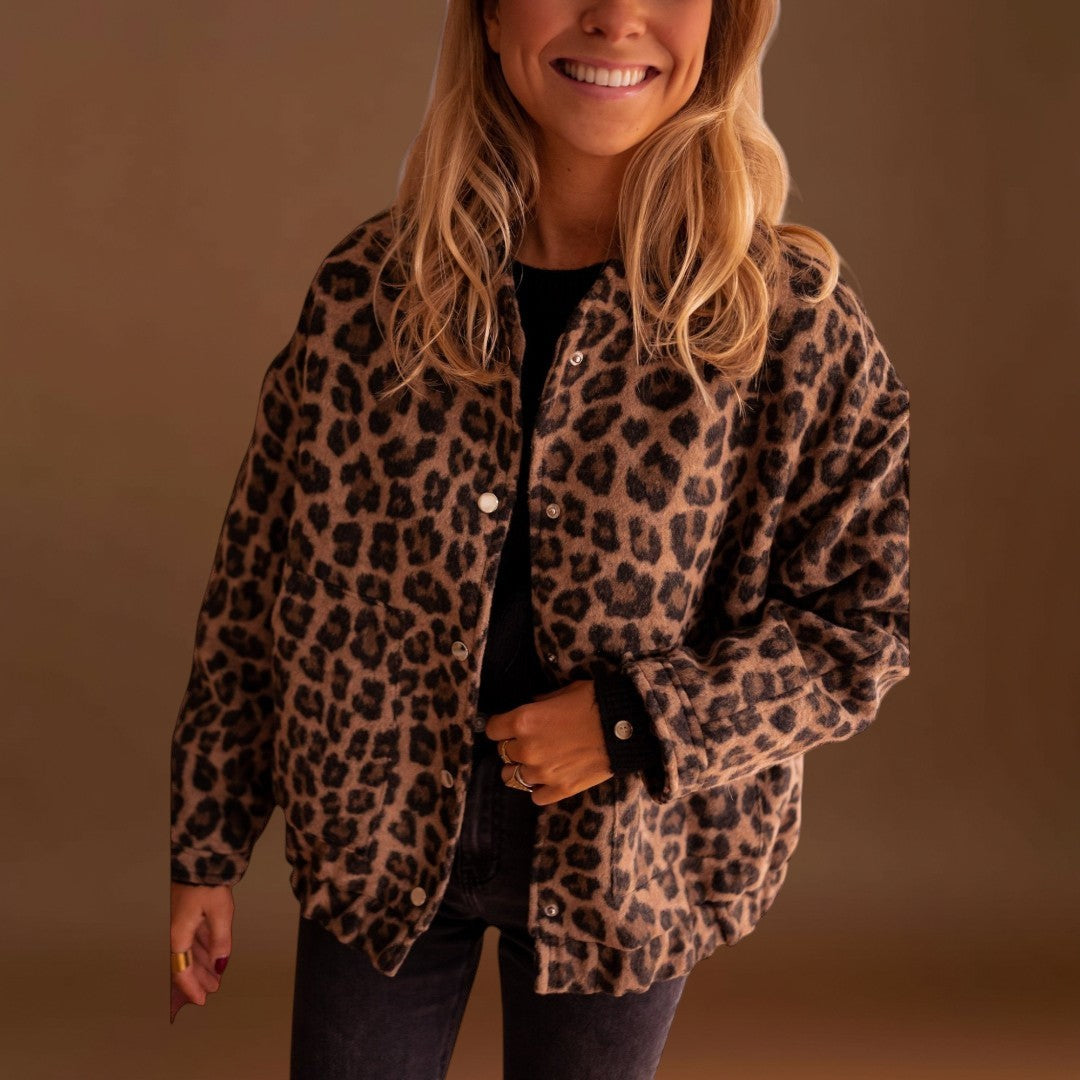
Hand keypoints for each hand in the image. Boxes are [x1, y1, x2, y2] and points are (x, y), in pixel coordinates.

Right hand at [170, 881, 234, 1022]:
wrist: (202, 857)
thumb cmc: (207, 883)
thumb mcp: (219, 913)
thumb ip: (220, 941)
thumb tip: (221, 963)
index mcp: (178, 934)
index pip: (182, 970)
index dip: (192, 987)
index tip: (202, 999)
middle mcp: (177, 929)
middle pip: (186, 962)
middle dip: (199, 978)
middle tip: (212, 990)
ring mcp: (183, 920)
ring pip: (191, 949)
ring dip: (203, 964)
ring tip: (216, 975)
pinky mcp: (190, 911)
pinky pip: (195, 937)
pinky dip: (205, 948)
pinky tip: (215, 953)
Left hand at [484, 679, 612, 804]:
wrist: (625, 726)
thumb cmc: (595, 702)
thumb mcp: (563, 692)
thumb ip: (540, 703)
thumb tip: (532, 706)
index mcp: (523, 721)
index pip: (492, 730)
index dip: (500, 727)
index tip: (507, 727)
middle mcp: (527, 749)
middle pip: (503, 754)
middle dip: (513, 747)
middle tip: (528, 742)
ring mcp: (543, 773)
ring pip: (512, 778)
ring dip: (522, 769)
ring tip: (535, 763)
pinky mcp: (560, 789)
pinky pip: (535, 796)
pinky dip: (539, 789)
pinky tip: (548, 779)